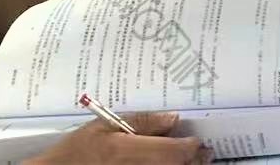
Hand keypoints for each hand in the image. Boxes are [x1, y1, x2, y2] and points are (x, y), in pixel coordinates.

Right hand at [27, 113, 206, 163]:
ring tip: (192, 160)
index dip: (190, 146)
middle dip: (194, 160)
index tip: (196, 139)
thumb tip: (172, 118)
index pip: (174, 152)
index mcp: (128, 152)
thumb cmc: (76, 152)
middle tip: (203, 152)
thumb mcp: (104, 126)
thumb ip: (141, 122)